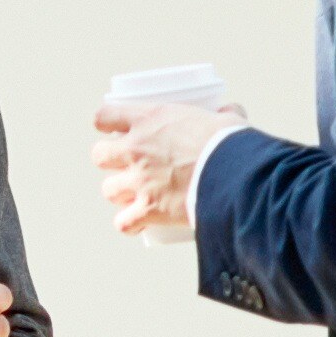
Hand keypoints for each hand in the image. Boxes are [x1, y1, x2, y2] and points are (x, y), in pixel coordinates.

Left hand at [88, 96, 245, 243]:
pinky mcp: (148, 209)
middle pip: (99, 155)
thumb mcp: (227, 120)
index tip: (111, 129)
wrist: (236, 176)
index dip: (105, 123)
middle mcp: (137, 149)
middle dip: (110, 161)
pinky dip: (129, 225)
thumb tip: (231, 111)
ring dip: (120, 194)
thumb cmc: (232, 143)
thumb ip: (225, 114)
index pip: (105, 116)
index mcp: (150, 120)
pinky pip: (123, 222)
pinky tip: (137, 225)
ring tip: (135, 196)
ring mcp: (139, 180)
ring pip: (108, 190)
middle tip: (128, 165)